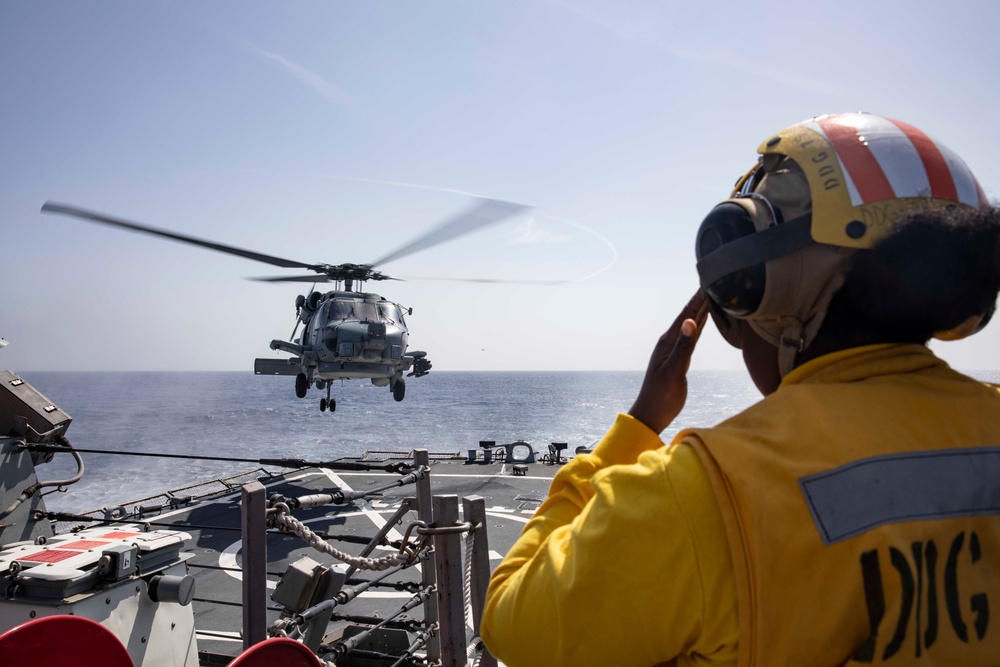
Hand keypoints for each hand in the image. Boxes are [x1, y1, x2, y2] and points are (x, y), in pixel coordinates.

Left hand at [628, 291, 709, 433]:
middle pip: (689, 316)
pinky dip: (700, 325)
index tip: (708, 282)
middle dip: (700, 299)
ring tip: (712, 295)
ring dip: (701, 310)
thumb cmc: (661, 395)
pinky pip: (693, 337)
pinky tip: (704, 320)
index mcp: (668, 341)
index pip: (686, 315)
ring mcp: (676, 349)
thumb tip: (690, 321)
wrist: (653, 413)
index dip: (697, 299)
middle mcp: (671, 341)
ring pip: (691, 324)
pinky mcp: (681, 358)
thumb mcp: (673, 371)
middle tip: (714, 281)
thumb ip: (683, 347)